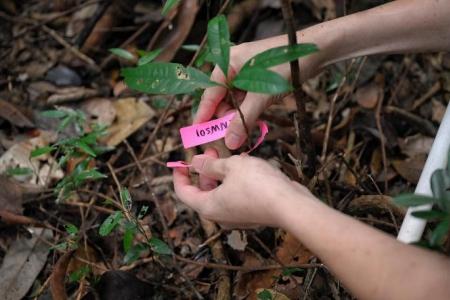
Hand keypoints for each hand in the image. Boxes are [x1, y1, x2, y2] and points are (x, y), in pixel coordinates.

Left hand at [173, 148, 315, 227]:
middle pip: (202, 192)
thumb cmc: (257, 184)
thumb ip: (210, 164)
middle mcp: (220, 215)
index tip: (181, 161)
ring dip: (221, 174)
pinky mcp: (251, 214)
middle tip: (211, 150)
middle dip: (204, 170)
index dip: (179, 176)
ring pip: (220, 193)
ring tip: (231, 156)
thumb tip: (195, 162)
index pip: (183, 193)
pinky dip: (234, 182)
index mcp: (208, 206)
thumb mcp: (231, 166)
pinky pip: (235, 196)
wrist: (289, 205)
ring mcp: (236, 216)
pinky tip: (245, 167)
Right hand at [194, 36, 324, 149]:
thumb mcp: (262, 95)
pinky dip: (247, 109)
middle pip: (221, 98)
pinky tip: (252, 119)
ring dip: (238, 115)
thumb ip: (244, 119)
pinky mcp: (255, 77)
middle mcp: (232, 65)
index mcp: (227, 63)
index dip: (204, 115)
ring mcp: (244, 71)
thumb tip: (230, 143)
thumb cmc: (284, 67)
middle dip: (225, 118)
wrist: (314, 51)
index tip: (197, 133)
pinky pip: (245, 97)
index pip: (210, 94)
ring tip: (244, 129)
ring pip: (234, 99)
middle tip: (230, 136)